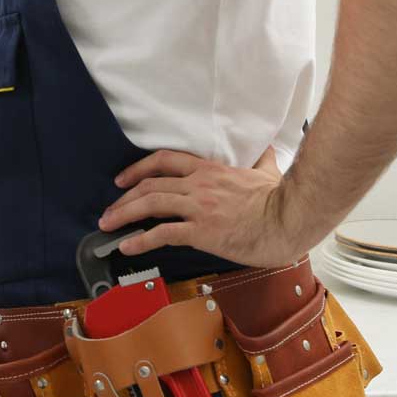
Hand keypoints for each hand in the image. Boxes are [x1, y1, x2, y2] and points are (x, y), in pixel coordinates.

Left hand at [99, 147, 309, 268]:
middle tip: (109, 211)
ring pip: (150, 205)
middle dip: (123, 199)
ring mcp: (198, 207)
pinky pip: (162, 234)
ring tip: (107, 226)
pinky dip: (140, 240)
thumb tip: (267, 149)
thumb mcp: (268, 171)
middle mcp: (198, 185)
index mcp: (209, 169)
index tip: (123, 180)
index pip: (164, 161)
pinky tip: (126, 246)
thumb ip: (261, 160)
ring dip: (123, 215)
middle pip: (149, 185)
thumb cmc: (281, 199)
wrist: (290, 218)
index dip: (138, 169)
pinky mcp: (201, 231)